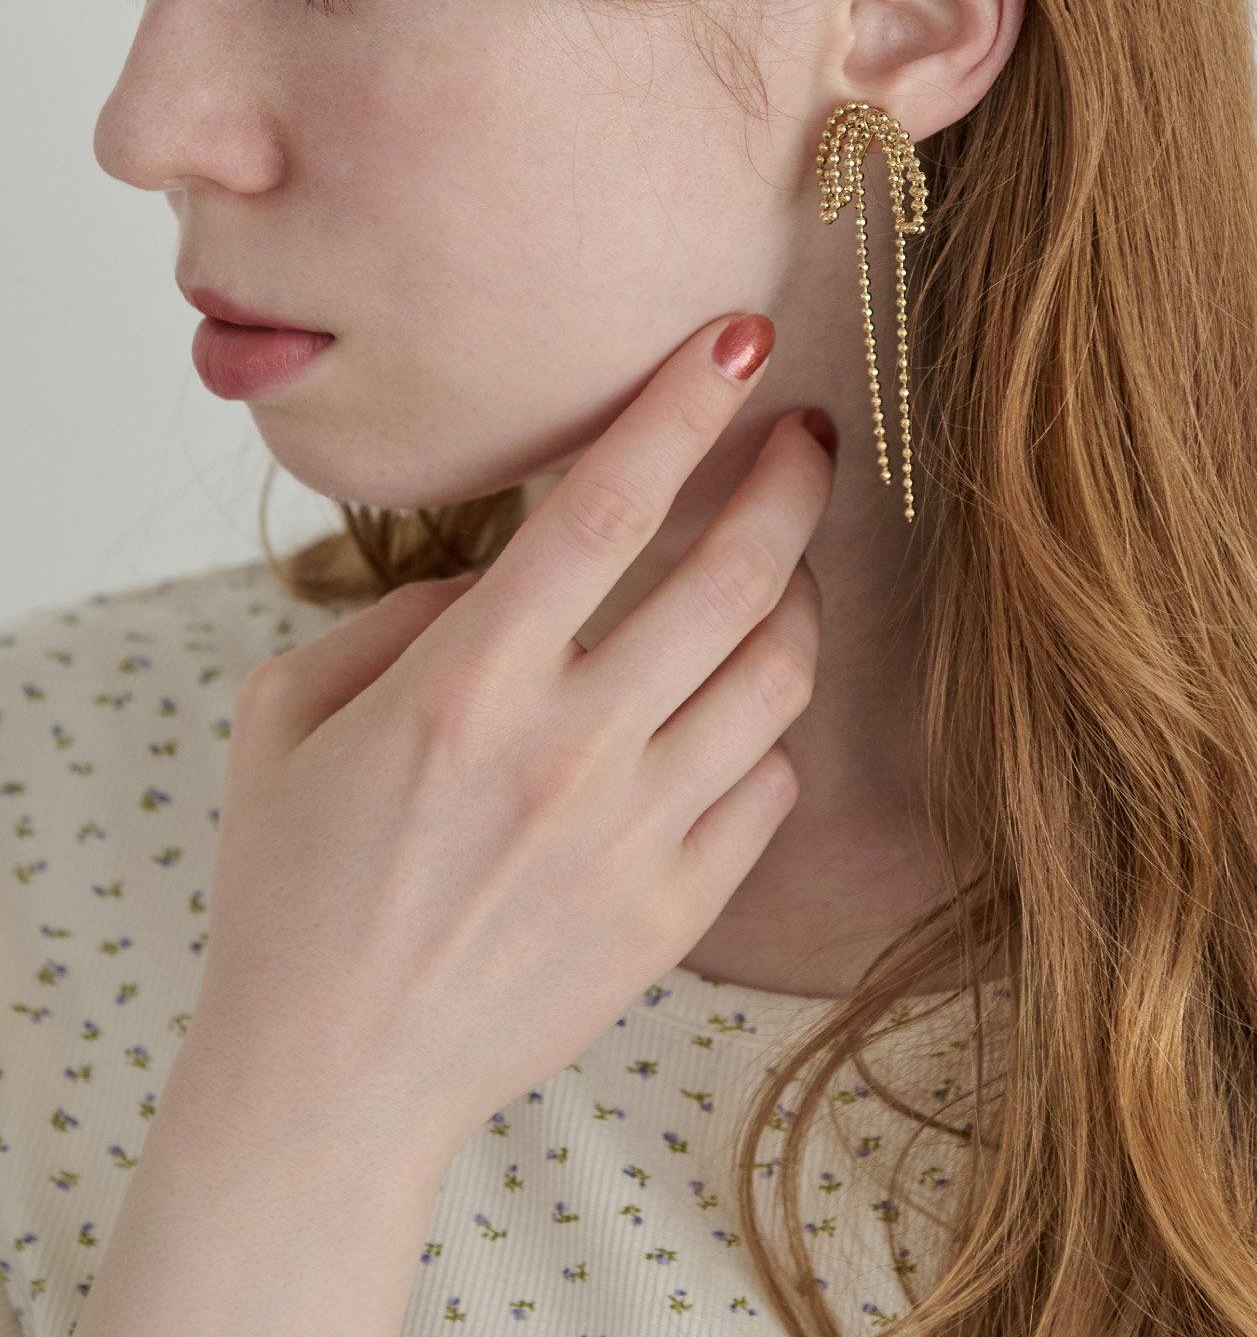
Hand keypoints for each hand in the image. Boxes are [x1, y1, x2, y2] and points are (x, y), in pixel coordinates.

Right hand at [171, 312, 833, 1175]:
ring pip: (777, 675)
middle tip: (806, 437)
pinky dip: (761, 729)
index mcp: (466, 686)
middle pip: (734, 577)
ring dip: (794, 596)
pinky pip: (769, 784)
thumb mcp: (287, 717)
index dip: (681, 405)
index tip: (738, 340)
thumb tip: (506, 579)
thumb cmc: (292, 885)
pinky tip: (726, 714)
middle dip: (789, 481)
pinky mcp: (675, 914)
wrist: (331, 1079)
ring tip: (774, 568)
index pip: (604, 507)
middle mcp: (568, 752)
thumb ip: (400, 618)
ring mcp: (635, 838)